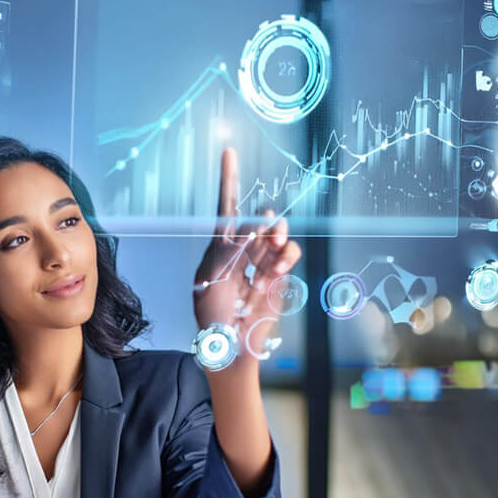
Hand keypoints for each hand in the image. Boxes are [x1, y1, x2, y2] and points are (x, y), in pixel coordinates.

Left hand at [193, 146, 301, 355]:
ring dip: (277, 234)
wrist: (231, 346)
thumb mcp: (209, 282)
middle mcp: (241, 250)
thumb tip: (245, 228)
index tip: (229, 151)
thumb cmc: (212, 317)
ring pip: (275, 232)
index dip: (228, 179)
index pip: (225, 207)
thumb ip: (225, 253)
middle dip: (262, 222)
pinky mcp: (279, 275)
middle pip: (256, 218)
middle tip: (264, 236)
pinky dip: (286, 255)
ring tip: (275, 248)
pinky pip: (288, 254)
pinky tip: (278, 265)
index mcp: (218, 247)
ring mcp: (261, 261)